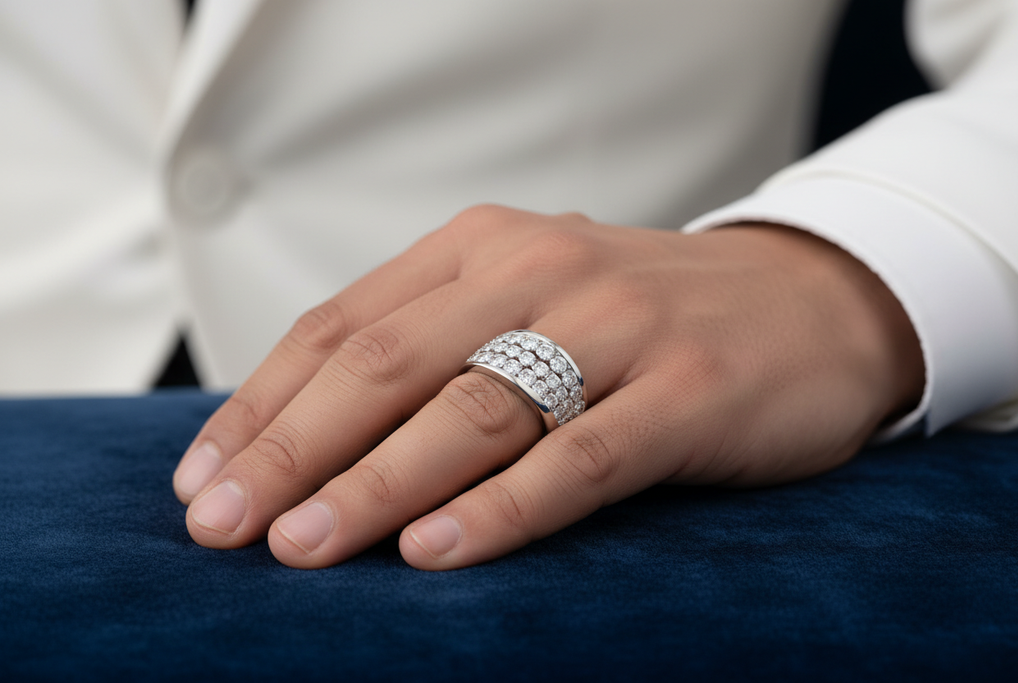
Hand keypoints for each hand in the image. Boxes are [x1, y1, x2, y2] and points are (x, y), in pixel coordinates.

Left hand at [172, 206, 923, 569]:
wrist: (808, 299)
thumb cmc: (643, 316)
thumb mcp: (532, 301)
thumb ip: (438, 344)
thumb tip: (310, 439)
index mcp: (484, 248)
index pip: (343, 325)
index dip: (263, 406)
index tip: (206, 481)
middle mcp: (541, 272)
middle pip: (389, 365)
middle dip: (294, 451)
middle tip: (225, 528)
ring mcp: (618, 328)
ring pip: (473, 411)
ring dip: (375, 484)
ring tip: (302, 548)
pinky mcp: (687, 391)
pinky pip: (578, 457)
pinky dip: (502, 508)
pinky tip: (435, 552)